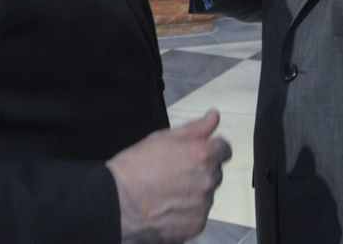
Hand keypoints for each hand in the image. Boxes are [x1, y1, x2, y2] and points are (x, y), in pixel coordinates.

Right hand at [108, 110, 230, 243]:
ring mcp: (203, 205)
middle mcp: (207, 180)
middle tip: (175, 173)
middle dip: (201, 171)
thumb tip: (213, 117)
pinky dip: (188, 212)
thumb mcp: (163, 138)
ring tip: (168, 192)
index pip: (224, 149)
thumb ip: (195, 128)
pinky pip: (199, 215)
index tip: (201, 153)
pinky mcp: (196, 225)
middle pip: (215, 172)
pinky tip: (169, 207)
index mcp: (202, 155)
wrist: (118, 202)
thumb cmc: (135, 168)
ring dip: (194, 193)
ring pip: (207, 195)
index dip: (211, 149)